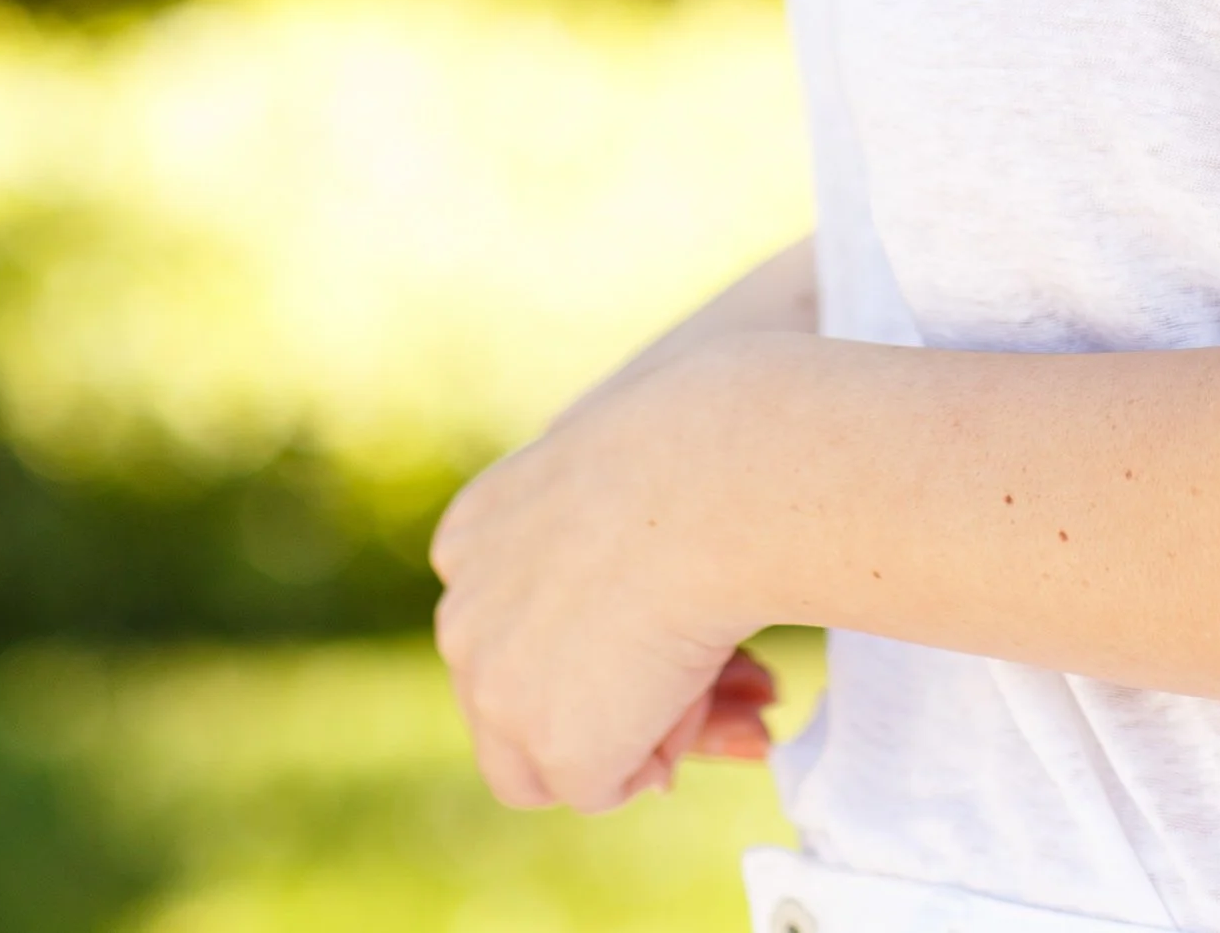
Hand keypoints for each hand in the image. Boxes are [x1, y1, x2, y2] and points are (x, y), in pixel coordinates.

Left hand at [432, 355, 772, 811]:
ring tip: (756, 689)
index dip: (610, 633)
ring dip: (658, 728)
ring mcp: (493, 686)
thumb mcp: (626, 445)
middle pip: (546, 687)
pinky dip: (669, 744)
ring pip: (563, 753)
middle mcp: (464, 614)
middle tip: (742, 682)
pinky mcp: (550, 745)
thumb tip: (640, 512)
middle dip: (637, 690)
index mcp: (476, 534)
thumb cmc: (699, 437)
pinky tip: (708, 681)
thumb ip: (608, 503)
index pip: (527, 618)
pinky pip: (614, 783)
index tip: (680, 618)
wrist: (711, 478)